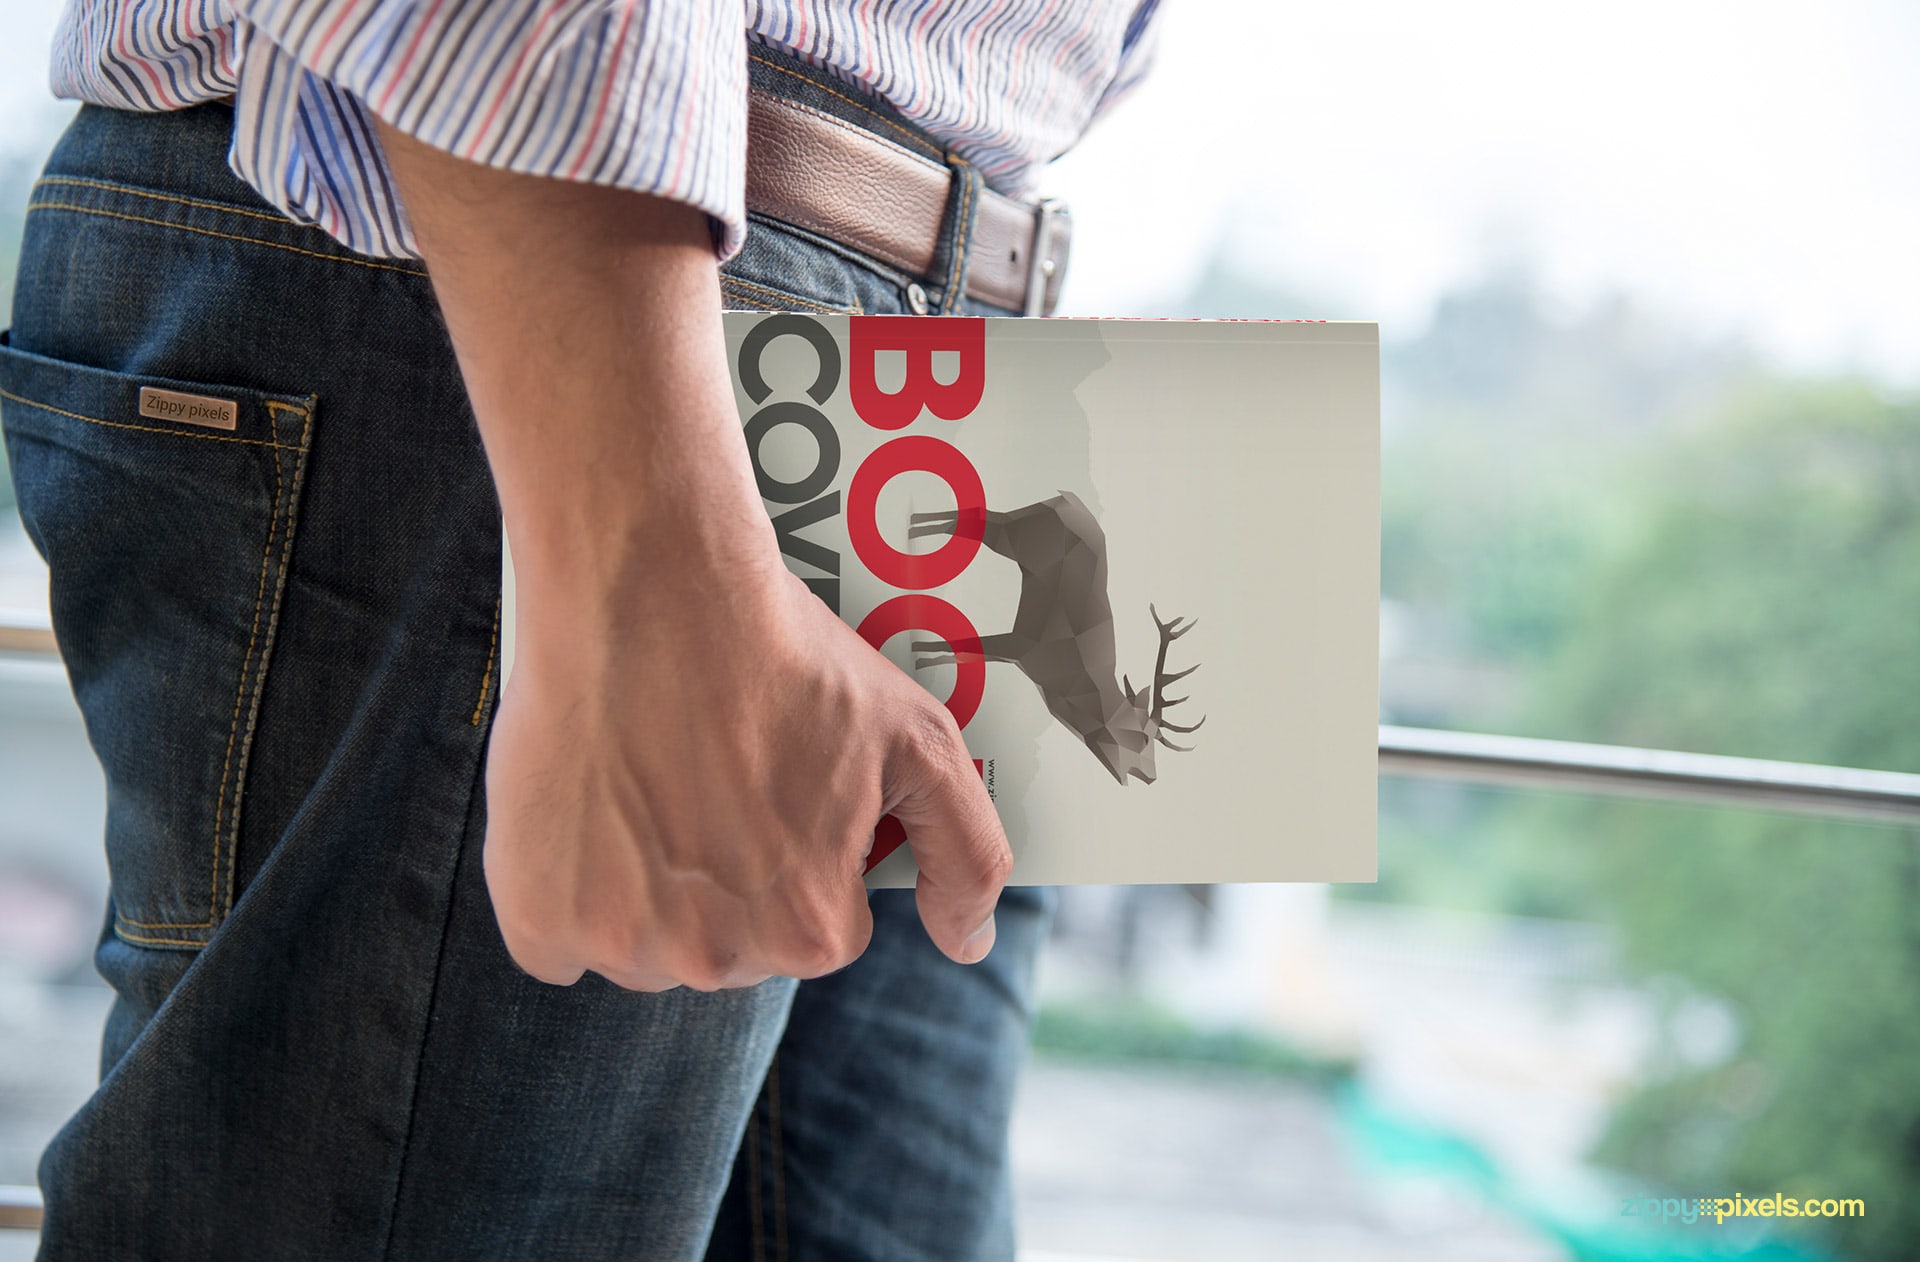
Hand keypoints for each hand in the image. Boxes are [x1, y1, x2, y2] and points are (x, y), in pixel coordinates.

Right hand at [486, 549, 1008, 989]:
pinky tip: (587, 811)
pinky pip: (553, 943)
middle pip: (729, 947)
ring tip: (647, 783)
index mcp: (814, 932)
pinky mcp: (538, 917)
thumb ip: (967, 855)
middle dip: (727, 880)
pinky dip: (564, 893)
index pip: (820, 928)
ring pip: (642, 948)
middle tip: (708, 776)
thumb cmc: (787, 658)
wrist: (651, 589)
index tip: (774, 785)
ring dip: (644, 891)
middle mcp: (718, 960)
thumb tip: (967, 945)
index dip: (804, 853)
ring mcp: (622, 945)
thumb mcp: (921, 741)